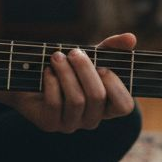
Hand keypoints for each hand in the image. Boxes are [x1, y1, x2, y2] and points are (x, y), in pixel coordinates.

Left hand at [13, 32, 136, 132]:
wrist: (31, 77)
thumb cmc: (68, 68)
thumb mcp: (91, 56)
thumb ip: (112, 48)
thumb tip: (131, 38)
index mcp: (106, 106)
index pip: (124, 106)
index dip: (116, 86)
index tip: (103, 66)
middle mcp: (91, 119)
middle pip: (97, 97)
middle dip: (85, 69)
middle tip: (74, 52)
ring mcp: (70, 124)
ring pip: (76, 100)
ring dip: (66, 72)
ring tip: (56, 57)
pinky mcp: (49, 124)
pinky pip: (55, 103)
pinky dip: (51, 82)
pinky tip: (47, 72)